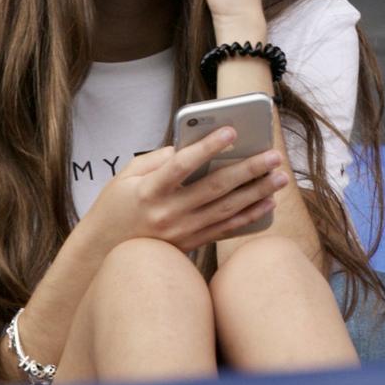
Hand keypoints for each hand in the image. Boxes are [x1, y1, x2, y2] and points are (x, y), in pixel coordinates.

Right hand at [82, 125, 285, 252]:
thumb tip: (192, 147)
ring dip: (257, 193)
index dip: (207, 147)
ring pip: (227, 210)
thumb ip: (158, 159)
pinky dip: (249, 217)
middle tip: (273, 155)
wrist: (103, 253)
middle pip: (214, 188)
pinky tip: (268, 204)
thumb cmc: (116, 206)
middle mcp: (168, 213)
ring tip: (280, 178)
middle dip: (248, 170)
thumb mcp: (125, 176)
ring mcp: (181, 232)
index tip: (231, 131)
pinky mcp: (190, 244)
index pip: (182, 165)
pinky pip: (225, 230)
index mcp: (149, 191)